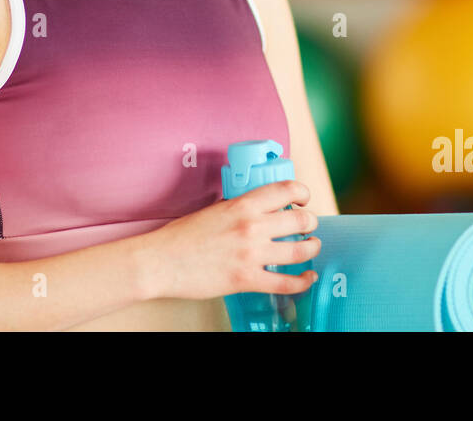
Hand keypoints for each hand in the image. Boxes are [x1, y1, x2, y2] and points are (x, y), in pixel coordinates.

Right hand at [138, 180, 321, 300]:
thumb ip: (238, 208)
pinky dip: (303, 281)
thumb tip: (256, 210)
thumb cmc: (180, 236)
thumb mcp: (213, 210)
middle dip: (310, 222)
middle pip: (300, 220)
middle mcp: (252, 226)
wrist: (161, 261)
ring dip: (311, 248)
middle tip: (308, 225)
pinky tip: (308, 277)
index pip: (286, 190)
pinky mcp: (247, 280)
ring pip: (300, 250)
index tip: (303, 198)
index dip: (302, 192)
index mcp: (242, 205)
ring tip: (311, 246)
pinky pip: (287, 282)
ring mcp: (251, 254)